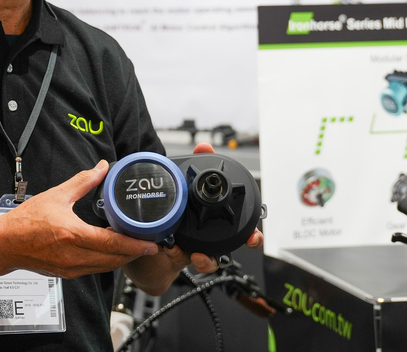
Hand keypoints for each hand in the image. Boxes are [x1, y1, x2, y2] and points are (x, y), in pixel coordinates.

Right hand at [0, 160, 158, 279]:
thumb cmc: (25, 222)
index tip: (152, 244)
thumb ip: (83, 181)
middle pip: (115, 260)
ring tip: (133, 246)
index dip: (136, 245)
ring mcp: (71, 268)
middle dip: (135, 253)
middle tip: (149, 244)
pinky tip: (110, 250)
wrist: (5, 244)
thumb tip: (102, 168)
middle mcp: (75, 256)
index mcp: (74, 235)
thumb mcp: (57, 195)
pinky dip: (107, 261)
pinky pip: (94, 269)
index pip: (114, 244)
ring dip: (121, 258)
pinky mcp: (67, 273)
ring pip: (106, 267)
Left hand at [171, 142, 264, 273]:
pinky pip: (183, 259)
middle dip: (243, 244)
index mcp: (217, 218)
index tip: (254, 237)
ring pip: (212, 260)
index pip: (243, 226)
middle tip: (247, 241)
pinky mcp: (180, 254)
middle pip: (233, 245)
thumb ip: (197, 164)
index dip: (253, 234)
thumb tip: (204, 147)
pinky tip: (174, 249)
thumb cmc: (176, 207)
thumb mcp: (187, 183)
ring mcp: (198, 247)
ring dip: (208, 259)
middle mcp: (211, 235)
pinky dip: (180, 254)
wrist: (153, 230)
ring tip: (198, 255)